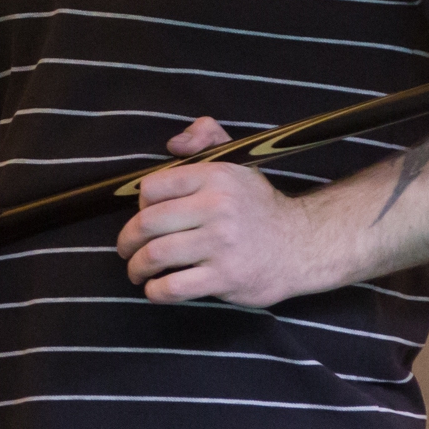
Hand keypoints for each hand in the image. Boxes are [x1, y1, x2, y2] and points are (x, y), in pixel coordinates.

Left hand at [115, 117, 344, 306]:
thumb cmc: (260, 206)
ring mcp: (220, 244)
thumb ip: (206, 136)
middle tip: (127, 249)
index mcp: (216, 177)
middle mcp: (217, 207)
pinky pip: (173, 287)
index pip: (152, 188)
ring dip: (137, 267)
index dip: (141, 203)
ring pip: (155, 256)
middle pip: (147, 223)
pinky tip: (155, 289)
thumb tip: (173, 144)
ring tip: (137, 271)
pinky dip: (155, 291)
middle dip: (128, 240)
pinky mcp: (225, 277)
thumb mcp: (238, 161)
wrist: (301, 245)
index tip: (145, 215)